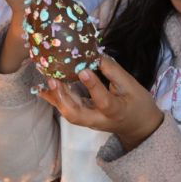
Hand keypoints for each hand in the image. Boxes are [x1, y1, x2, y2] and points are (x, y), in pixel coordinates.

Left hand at [39, 57, 163, 150]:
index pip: (103, 101)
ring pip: (68, 113)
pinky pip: (67, 109)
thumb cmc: (138, 104)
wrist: (138, 126)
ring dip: (56, 97)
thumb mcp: (132, 86)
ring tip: (47, 78)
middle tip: (53, 79)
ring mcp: (89, 121)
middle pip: (76, 115)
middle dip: (62, 98)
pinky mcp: (83, 117)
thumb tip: (95, 55)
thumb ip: (114, 71)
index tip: (83, 70)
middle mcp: (99, 119)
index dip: (93, 86)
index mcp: (116, 111)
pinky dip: (54, 98)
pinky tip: (42, 88)